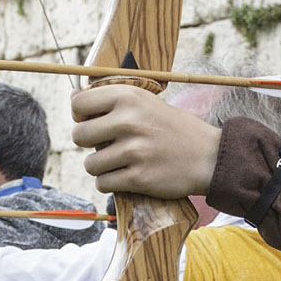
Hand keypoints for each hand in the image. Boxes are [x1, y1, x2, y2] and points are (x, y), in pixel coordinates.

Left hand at [71, 84, 219, 197]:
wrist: (208, 156)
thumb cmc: (172, 128)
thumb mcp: (146, 101)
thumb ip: (111, 99)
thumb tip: (72, 98)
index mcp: (128, 97)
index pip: (79, 104)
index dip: (81, 116)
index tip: (94, 122)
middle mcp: (129, 120)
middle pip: (78, 136)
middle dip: (89, 144)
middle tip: (108, 145)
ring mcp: (134, 151)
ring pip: (90, 164)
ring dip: (101, 167)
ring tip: (121, 162)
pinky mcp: (138, 178)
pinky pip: (103, 184)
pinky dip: (110, 184)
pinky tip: (127, 176)